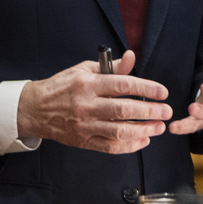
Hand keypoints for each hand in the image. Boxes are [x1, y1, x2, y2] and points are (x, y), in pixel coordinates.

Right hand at [17, 50, 172, 153]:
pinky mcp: (83, 141)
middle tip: (166, 111)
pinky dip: (128, 145)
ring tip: (159, 127)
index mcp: (87, 84)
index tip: (162, 92)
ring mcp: (85, 126)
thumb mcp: (84, 70)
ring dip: (143, 130)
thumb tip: (131, 57)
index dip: (146, 88)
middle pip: (123, 110)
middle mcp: (86, 105)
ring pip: (119, 131)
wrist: (36, 109)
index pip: (122, 85)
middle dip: (149, 111)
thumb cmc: (62, 87)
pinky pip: (110, 146)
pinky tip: (143, 140)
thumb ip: (111, 67)